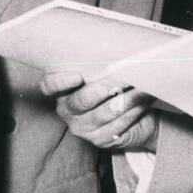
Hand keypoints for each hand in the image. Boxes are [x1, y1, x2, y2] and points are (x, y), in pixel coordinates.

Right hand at [40, 72, 158, 150]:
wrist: (133, 113)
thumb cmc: (113, 85)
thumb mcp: (102, 72)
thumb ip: (101, 64)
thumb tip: (116, 52)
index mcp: (61, 90)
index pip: (49, 86)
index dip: (60, 82)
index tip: (77, 76)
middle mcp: (67, 110)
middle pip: (84, 99)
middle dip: (108, 85)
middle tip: (127, 73)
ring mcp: (82, 128)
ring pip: (107, 111)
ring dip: (128, 96)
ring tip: (142, 84)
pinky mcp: (100, 140)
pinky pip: (120, 123)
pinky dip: (134, 109)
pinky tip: (143, 99)